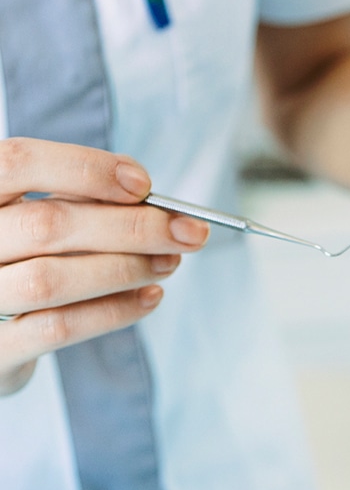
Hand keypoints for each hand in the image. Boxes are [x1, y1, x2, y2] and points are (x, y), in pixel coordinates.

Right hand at [0, 138, 209, 394]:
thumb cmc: (20, 254)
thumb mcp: (36, 210)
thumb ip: (80, 194)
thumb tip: (143, 188)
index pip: (19, 161)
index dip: (86, 169)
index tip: (144, 185)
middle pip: (48, 225)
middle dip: (132, 227)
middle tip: (188, 232)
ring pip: (51, 279)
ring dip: (126, 269)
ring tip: (170, 262)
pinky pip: (57, 328)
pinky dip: (114, 311)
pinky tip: (150, 297)